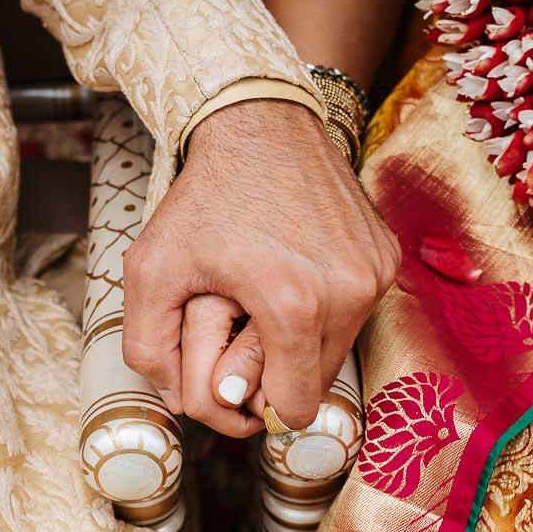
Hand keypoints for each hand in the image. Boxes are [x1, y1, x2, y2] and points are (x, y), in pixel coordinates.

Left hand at [122, 97, 398, 434]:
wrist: (258, 121)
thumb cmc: (203, 195)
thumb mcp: (150, 269)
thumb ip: (147, 347)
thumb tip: (177, 401)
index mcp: (293, 307)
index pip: (295, 410)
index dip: (260, 404)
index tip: (237, 375)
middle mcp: (348, 293)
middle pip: (320, 384)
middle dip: (282, 371)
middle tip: (246, 331)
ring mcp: (374, 272)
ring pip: (340, 348)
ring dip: (306, 340)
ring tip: (269, 299)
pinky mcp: (385, 254)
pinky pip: (358, 310)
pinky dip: (328, 305)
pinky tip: (295, 271)